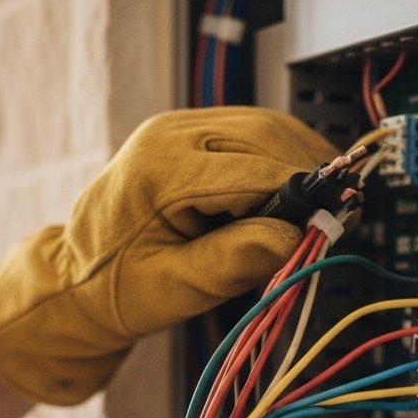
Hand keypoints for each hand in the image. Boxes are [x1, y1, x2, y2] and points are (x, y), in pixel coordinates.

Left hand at [0, 107, 335, 403]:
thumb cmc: (119, 290)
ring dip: (298, 162)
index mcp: (160, 170)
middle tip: (337, 214)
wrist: (80, 280)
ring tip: (318, 206)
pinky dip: (279, 158)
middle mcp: (169, 135)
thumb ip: (233, 260)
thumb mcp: (177, 289)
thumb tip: (295, 236)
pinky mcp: (188, 135)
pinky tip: (290, 192)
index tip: (334, 221)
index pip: (253, 170)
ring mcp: (177, 128)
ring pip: (264, 127)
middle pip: (266, 137)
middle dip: (307, 174)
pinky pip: (250, 133)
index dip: (302, 195)